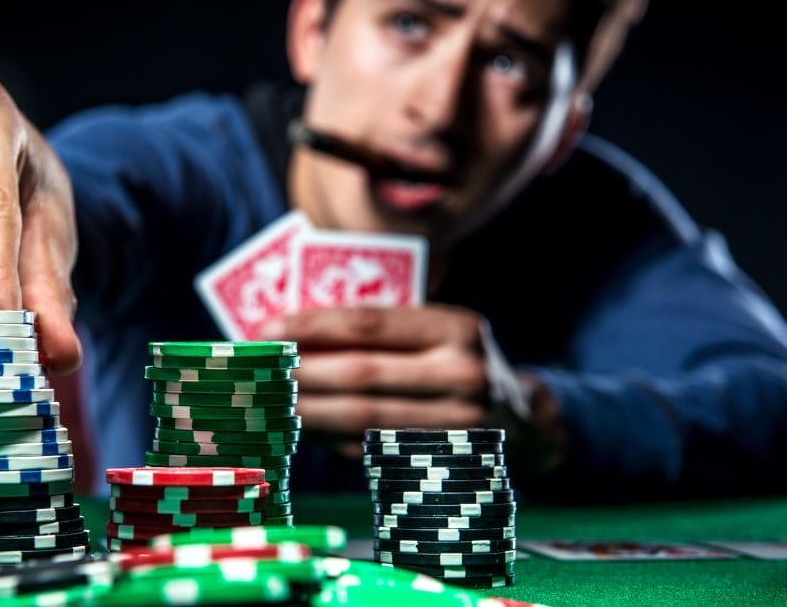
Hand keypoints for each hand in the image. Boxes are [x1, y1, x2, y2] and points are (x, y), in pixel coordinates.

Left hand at [262, 305, 564, 473]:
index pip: (369, 324)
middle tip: (261, 371)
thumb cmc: (460, 365)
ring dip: (308, 410)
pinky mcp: (445, 462)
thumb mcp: (437, 333)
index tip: (267, 330)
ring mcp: (458, 424)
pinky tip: (306, 428)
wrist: (525, 423)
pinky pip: (373, 450)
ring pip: (363, 418)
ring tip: (272, 401)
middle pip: (361, 373)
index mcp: (457, 328)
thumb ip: (381, 333)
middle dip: (301, 372)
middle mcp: (463, 374)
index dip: (311, 327)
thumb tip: (294, 335)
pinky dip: (333, 440)